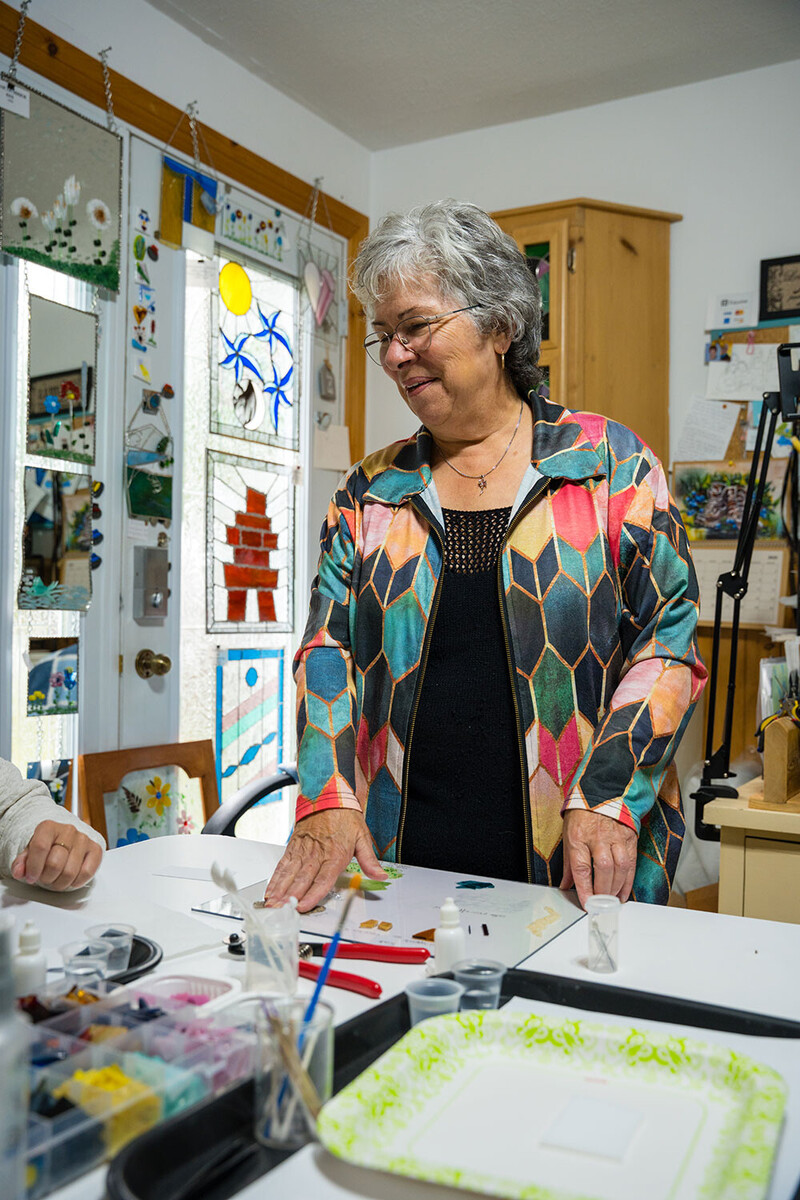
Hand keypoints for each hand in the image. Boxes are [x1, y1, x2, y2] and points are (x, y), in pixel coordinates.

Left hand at [11, 821, 102, 890]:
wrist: (64, 839)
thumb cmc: (46, 846)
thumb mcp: (29, 851)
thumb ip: (21, 862)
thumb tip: (19, 871)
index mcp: (48, 827)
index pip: (40, 847)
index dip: (33, 868)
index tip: (30, 877)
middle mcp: (68, 830)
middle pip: (55, 863)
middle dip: (46, 878)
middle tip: (44, 879)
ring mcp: (83, 839)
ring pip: (70, 872)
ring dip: (60, 883)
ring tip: (55, 880)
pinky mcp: (96, 849)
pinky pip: (87, 872)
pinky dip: (76, 882)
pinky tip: (69, 880)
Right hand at [264, 809, 387, 912]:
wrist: (328, 795)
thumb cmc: (345, 817)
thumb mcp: (362, 837)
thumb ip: (369, 861)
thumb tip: (381, 876)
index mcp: (335, 854)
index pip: (323, 878)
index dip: (312, 894)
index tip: (304, 906)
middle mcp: (317, 854)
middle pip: (302, 879)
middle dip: (291, 897)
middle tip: (281, 911)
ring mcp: (303, 851)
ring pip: (289, 874)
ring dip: (280, 891)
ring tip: (272, 905)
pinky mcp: (293, 847)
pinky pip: (283, 865)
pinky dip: (275, 879)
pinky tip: (270, 891)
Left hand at [559, 809, 636, 909]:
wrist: (601, 793)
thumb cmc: (582, 815)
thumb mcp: (568, 835)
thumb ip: (568, 864)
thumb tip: (565, 885)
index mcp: (578, 837)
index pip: (581, 867)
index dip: (585, 888)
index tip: (587, 904)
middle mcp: (597, 837)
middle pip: (603, 868)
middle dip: (603, 890)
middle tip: (601, 903)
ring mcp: (615, 837)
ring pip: (620, 867)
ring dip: (616, 887)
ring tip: (611, 899)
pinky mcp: (629, 838)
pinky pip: (631, 863)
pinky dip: (628, 881)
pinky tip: (623, 892)